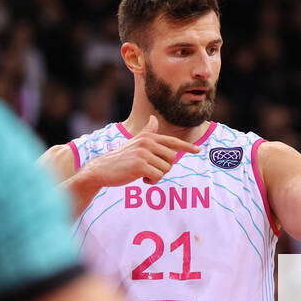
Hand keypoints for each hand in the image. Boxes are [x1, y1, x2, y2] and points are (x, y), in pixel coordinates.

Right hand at [80, 115, 200, 187]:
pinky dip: (151, 182)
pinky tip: (140, 179)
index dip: (186, 147)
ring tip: (142, 174)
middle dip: (164, 168)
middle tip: (150, 170)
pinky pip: (158, 177)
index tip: (198, 150)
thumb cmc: (121, 158)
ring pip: (166, 169)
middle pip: (172, 159)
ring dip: (156, 176)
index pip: (172, 141)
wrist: (102, 169)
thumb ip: (147, 132)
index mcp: (148, 136)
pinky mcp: (140, 165)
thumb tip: (153, 119)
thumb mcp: (135, 143)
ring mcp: (143, 153)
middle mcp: (147, 142)